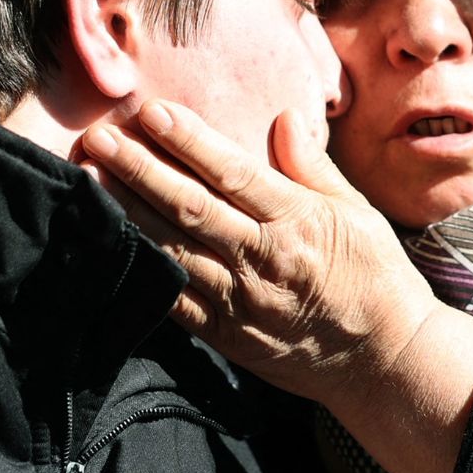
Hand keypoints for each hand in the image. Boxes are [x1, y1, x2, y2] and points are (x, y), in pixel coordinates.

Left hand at [81, 99, 438, 404]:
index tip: (151, 111)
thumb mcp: (357, 213)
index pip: (233, 172)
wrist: (382, 360)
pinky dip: (141, 270)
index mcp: (297, 220)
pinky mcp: (225, 335)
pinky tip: (111, 243)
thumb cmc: (374, 277)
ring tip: (91, 182)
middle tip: (97, 139)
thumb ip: (314, 166)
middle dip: (139, 169)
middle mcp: (263, 258)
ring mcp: (240, 300)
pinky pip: (174, 299)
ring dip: (127, 214)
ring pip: (171, 250)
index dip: (189, 140)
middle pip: (189, 207)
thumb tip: (286, 117)